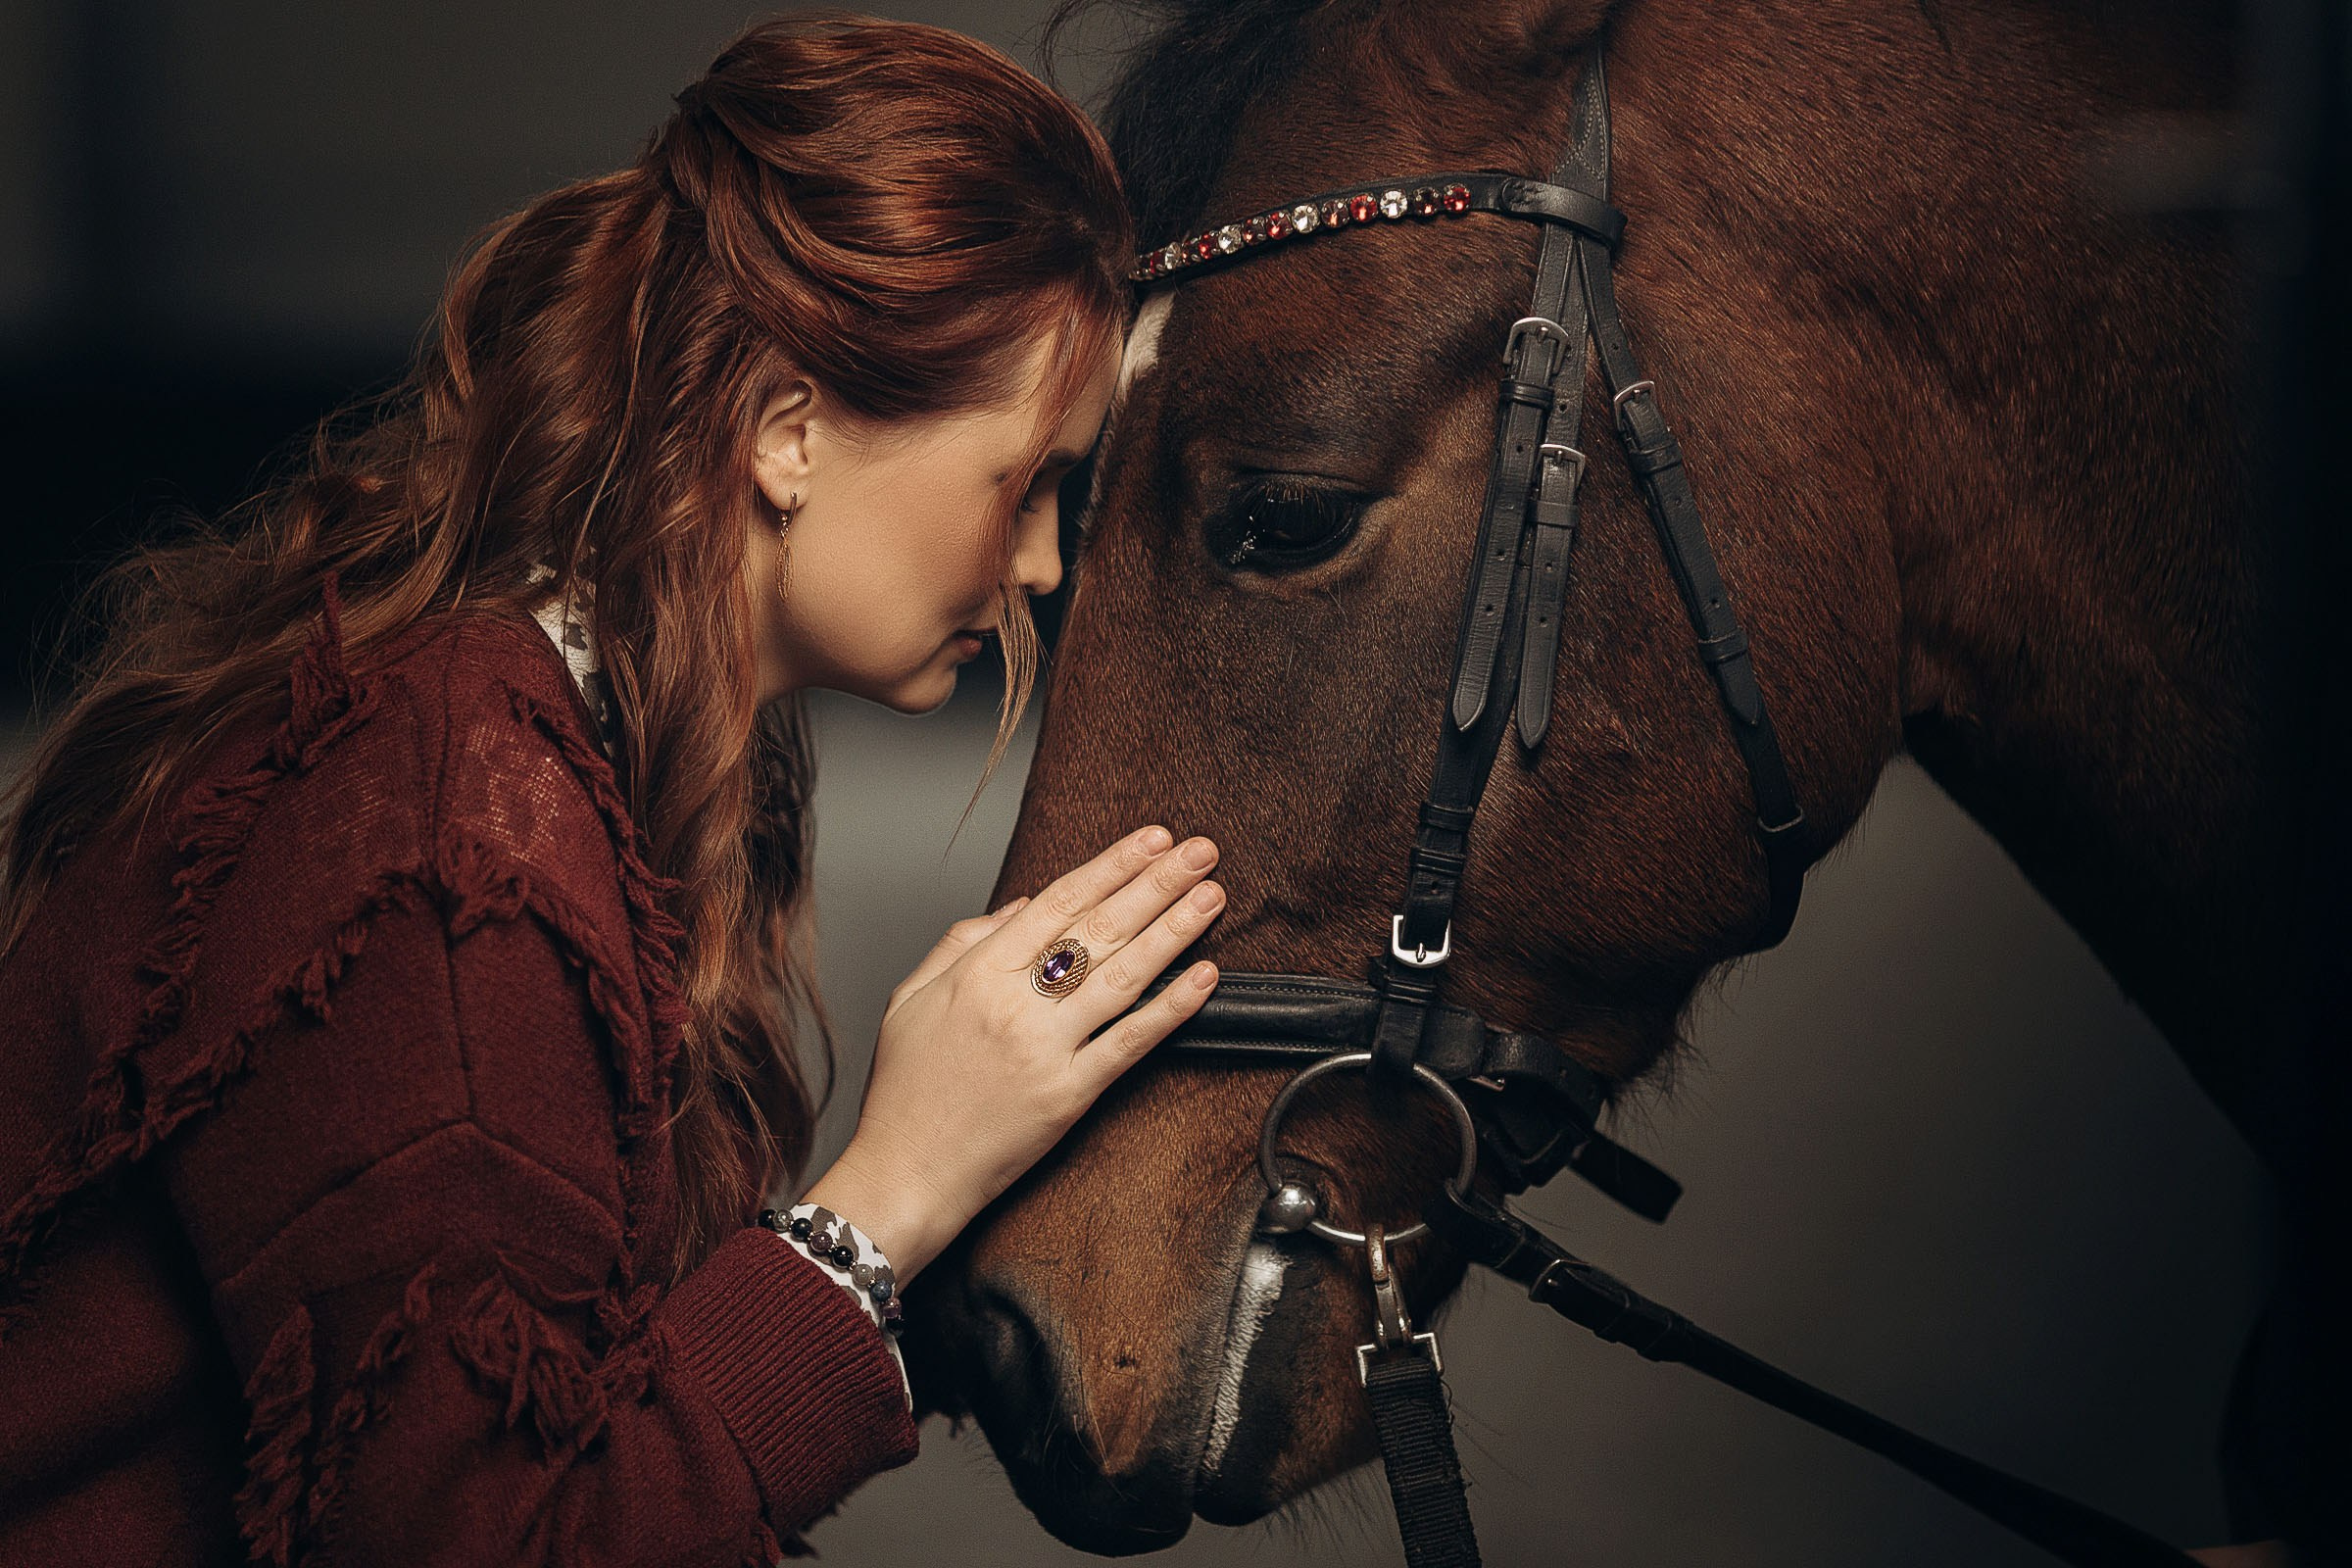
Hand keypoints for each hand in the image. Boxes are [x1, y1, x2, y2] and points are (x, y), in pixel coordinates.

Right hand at [803, 824, 1223, 1279]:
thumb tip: (1021, 904)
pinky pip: (1130, 1042)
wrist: (903, 1175)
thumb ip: (962, 940)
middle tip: (1200, 852)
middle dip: (1157, 882)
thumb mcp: (909, 998)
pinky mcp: (1070, 1096)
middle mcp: (1014, 1004)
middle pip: (1100, 927)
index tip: (1151, 841)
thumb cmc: (905, 1094)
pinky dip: (1171, 1008)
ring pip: (1124, 976)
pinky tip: (1203, 977)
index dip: (1111, 865)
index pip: (1058, 901)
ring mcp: (1046, 1050)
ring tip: (1211, 896)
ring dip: (1175, 930)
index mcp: (976, 974)